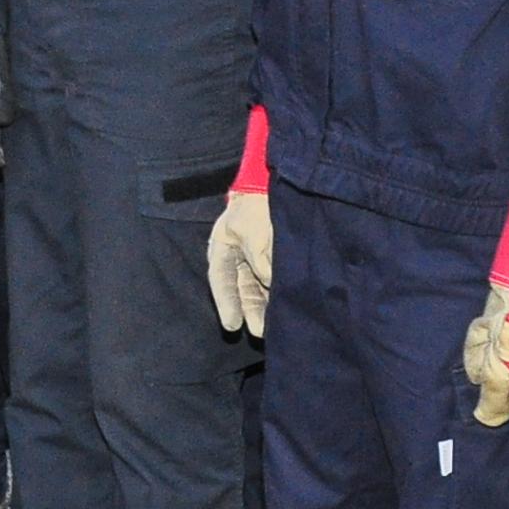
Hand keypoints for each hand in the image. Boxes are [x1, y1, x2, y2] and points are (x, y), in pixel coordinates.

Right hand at [204, 107, 274, 336]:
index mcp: (223, 245)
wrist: (278, 176)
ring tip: (275, 327)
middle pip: (243, 288)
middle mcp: (240, 252)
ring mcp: (260, 252)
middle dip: (251, 309)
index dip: (225, 303)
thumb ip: (260, 259)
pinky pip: (277, 276)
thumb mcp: (253, 231)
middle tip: (261, 332)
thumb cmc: (258, 202)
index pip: (220, 280)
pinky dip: (281, 290)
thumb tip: (270, 283)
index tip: (231, 325)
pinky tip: (288, 305)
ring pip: (261, 285)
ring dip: (267, 304)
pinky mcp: (278, 252)